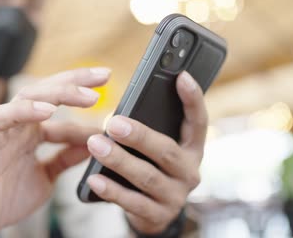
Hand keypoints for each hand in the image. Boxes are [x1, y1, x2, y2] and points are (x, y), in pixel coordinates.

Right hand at [0, 67, 110, 236]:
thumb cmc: (5, 196)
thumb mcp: (47, 176)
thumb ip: (65, 158)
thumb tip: (93, 144)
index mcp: (33, 131)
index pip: (60, 106)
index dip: (84, 100)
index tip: (110, 94)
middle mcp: (20, 124)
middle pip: (48, 90)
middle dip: (76, 80)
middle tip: (104, 75)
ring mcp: (4, 129)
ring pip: (29, 96)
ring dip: (60, 92)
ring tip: (88, 96)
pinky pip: (3, 116)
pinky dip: (25, 111)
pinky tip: (48, 111)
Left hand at [86, 71, 206, 234]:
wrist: (153, 212)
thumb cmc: (151, 168)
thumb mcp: (156, 149)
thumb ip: (150, 129)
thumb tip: (121, 110)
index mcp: (191, 149)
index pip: (198, 121)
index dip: (193, 99)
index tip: (182, 76)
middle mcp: (189, 172)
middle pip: (167, 150)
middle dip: (140, 136)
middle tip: (113, 123)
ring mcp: (176, 196)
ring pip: (147, 176)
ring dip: (119, 160)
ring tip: (95, 145)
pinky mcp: (158, 216)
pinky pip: (133, 202)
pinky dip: (112, 190)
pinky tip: (94, 179)